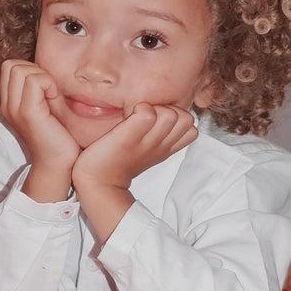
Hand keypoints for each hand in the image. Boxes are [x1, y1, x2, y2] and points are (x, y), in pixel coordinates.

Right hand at [0, 59, 78, 201]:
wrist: (58, 164)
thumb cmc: (58, 137)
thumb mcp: (44, 107)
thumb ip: (40, 89)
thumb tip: (48, 69)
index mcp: (9, 103)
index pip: (9, 67)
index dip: (28, 68)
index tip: (44, 86)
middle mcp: (7, 105)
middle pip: (11, 65)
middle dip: (33, 69)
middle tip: (48, 89)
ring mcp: (15, 109)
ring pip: (20, 69)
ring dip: (41, 76)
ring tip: (51, 94)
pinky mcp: (27, 113)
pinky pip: (34, 81)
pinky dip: (48, 83)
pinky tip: (55, 98)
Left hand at [72, 103, 196, 240]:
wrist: (98, 183)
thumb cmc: (117, 162)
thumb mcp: (147, 150)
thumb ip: (159, 134)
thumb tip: (161, 114)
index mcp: (165, 148)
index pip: (192, 127)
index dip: (178, 116)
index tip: (159, 119)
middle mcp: (160, 146)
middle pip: (186, 118)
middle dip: (170, 109)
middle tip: (149, 116)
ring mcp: (146, 143)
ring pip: (171, 114)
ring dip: (155, 108)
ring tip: (138, 115)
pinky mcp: (129, 138)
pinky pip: (147, 113)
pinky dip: (139, 108)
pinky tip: (128, 115)